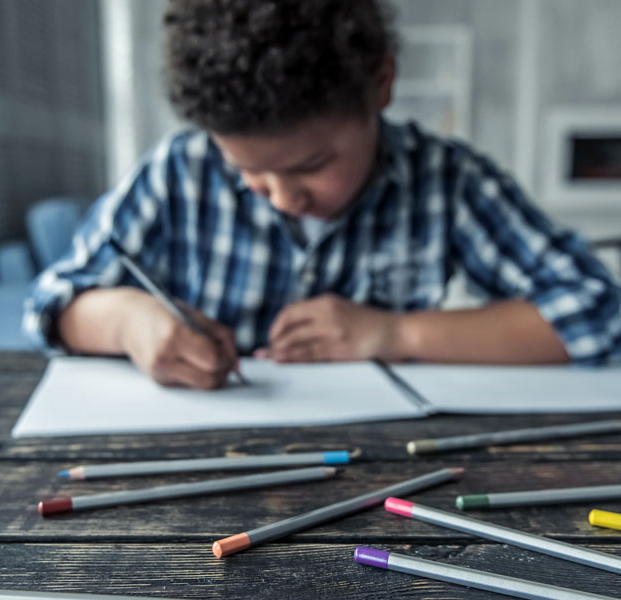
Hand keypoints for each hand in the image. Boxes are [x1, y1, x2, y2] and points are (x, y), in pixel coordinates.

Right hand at [119, 289, 237, 388]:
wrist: (128, 320)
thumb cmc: (165, 313)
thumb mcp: (196, 316)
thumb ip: (223, 337)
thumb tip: (236, 364)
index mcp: (175, 335)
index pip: (214, 360)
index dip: (228, 358)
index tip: (228, 351)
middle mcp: (164, 357)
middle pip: (210, 380)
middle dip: (223, 371)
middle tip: (223, 358)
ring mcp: (159, 373)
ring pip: (202, 386)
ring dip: (212, 375)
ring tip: (208, 358)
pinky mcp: (159, 382)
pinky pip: (190, 384)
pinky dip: (198, 374)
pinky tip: (191, 360)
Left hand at [254, 293, 399, 362]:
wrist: (397, 332)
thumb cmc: (370, 324)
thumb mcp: (343, 310)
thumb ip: (320, 316)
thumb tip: (295, 329)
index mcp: (326, 302)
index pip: (291, 311)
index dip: (277, 325)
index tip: (272, 336)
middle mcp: (327, 313)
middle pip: (290, 326)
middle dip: (274, 340)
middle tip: (266, 350)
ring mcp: (333, 331)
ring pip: (296, 341)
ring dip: (278, 351)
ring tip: (267, 357)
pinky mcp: (340, 348)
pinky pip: (310, 354)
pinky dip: (293, 358)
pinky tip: (282, 360)